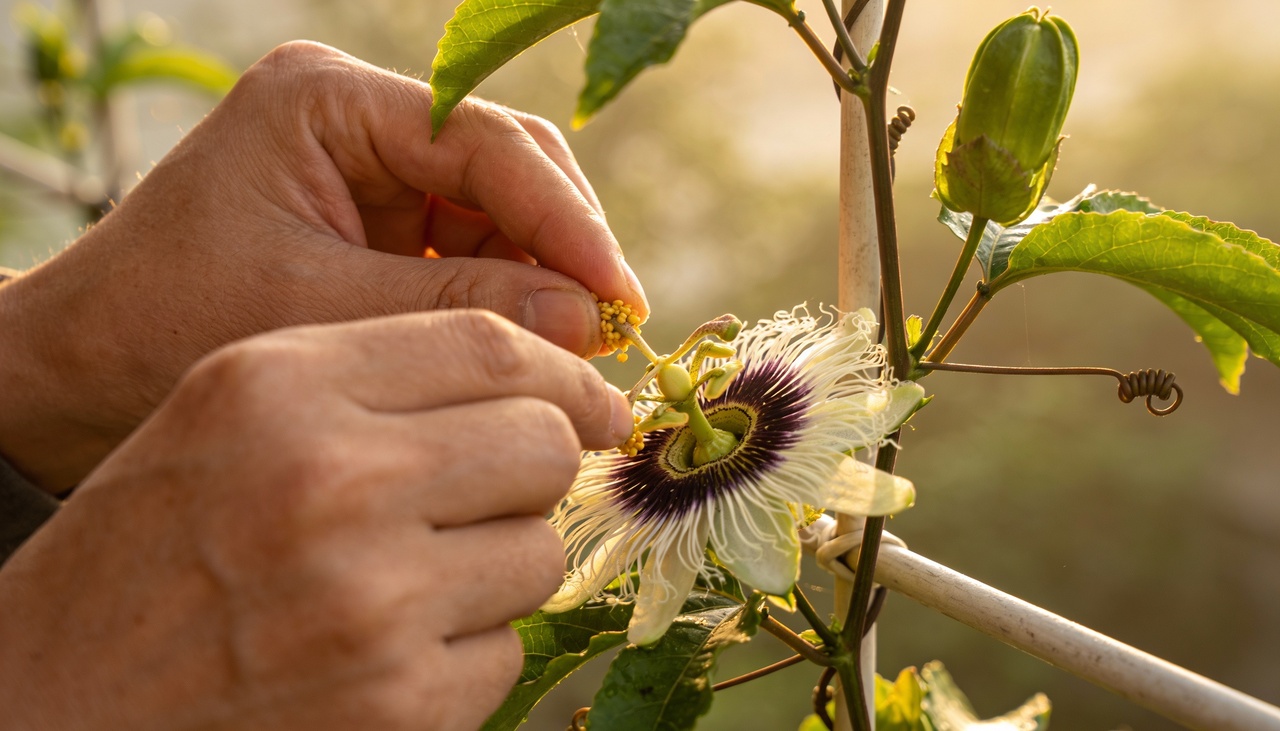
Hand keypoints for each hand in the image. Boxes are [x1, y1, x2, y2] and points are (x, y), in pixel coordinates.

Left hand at [0, 41, 646, 489]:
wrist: (82, 369)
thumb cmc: (164, 327)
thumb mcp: (315, 313)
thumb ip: (452, 308)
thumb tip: (588, 320)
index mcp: (326, 100)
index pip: (484, 139)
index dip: (565, 219)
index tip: (617, 298)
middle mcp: (360, 117)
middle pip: (509, 165)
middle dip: (564, 247)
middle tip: (610, 335)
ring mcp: (374, 166)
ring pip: (504, 210)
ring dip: (545, 279)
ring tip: (577, 354)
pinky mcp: (381, 219)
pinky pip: (474, 248)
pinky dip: (508, 298)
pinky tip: (529, 348)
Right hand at [0, 311, 633, 729]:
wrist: (50, 696)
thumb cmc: (151, 542)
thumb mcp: (234, 412)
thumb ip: (380, 378)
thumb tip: (554, 387)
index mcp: (279, 388)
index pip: (490, 346)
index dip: (563, 372)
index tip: (590, 403)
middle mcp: (329, 486)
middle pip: (540, 444)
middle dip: (536, 467)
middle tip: (489, 491)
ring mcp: (369, 606)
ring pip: (539, 554)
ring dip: (497, 564)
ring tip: (405, 580)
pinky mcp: (398, 708)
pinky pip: (505, 651)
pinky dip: (464, 650)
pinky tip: (383, 651)